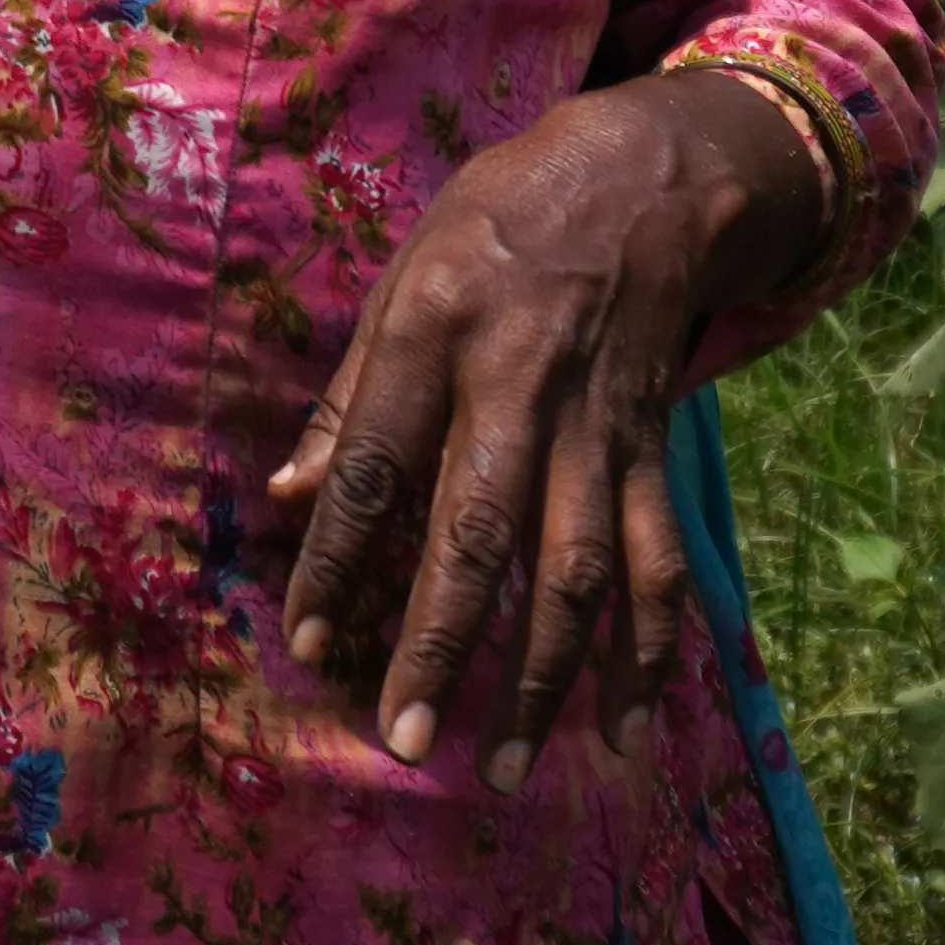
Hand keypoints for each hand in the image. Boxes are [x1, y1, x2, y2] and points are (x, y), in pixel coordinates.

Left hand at [263, 65, 822, 790]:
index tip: (308, 644)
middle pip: (479, 531)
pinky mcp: (654, 451)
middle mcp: (520, 385)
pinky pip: (658, 563)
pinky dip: (648, 651)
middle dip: (442, 643)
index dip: (337, 558)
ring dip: (546, 677)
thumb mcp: (406, 271)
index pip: (375, 463)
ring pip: (579, 568)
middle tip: (405, 741)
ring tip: (506, 766)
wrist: (648, 177)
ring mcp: (598, 426)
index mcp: (436, 333)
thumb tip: (285, 497)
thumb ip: (351, 393)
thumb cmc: (499, 223)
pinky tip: (623, 728)